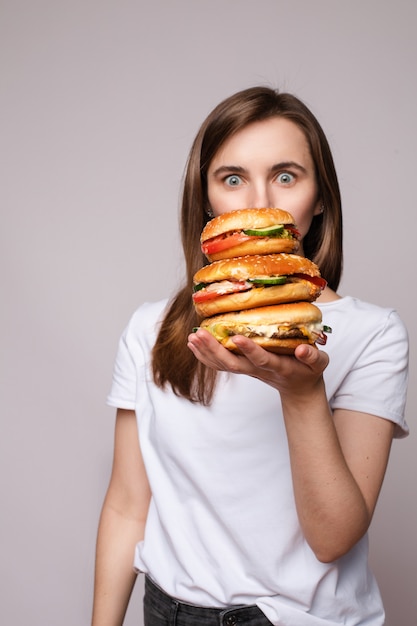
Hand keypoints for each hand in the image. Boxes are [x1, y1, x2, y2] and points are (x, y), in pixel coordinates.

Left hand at [187, 329, 328, 398]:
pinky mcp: (242, 368)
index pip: (261, 359)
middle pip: (233, 364)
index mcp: (278, 367)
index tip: (236, 337)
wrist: (298, 388)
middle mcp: (258, 370)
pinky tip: (194, 344)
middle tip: (199, 335)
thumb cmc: (308, 371)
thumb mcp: (318, 364)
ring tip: (192, 338)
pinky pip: (220, 365)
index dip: (249, 349)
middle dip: (215, 350)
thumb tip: (302, 350)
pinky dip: (205, 356)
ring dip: (206, 352)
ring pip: (223, 365)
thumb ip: (312, 357)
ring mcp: (248, 370)